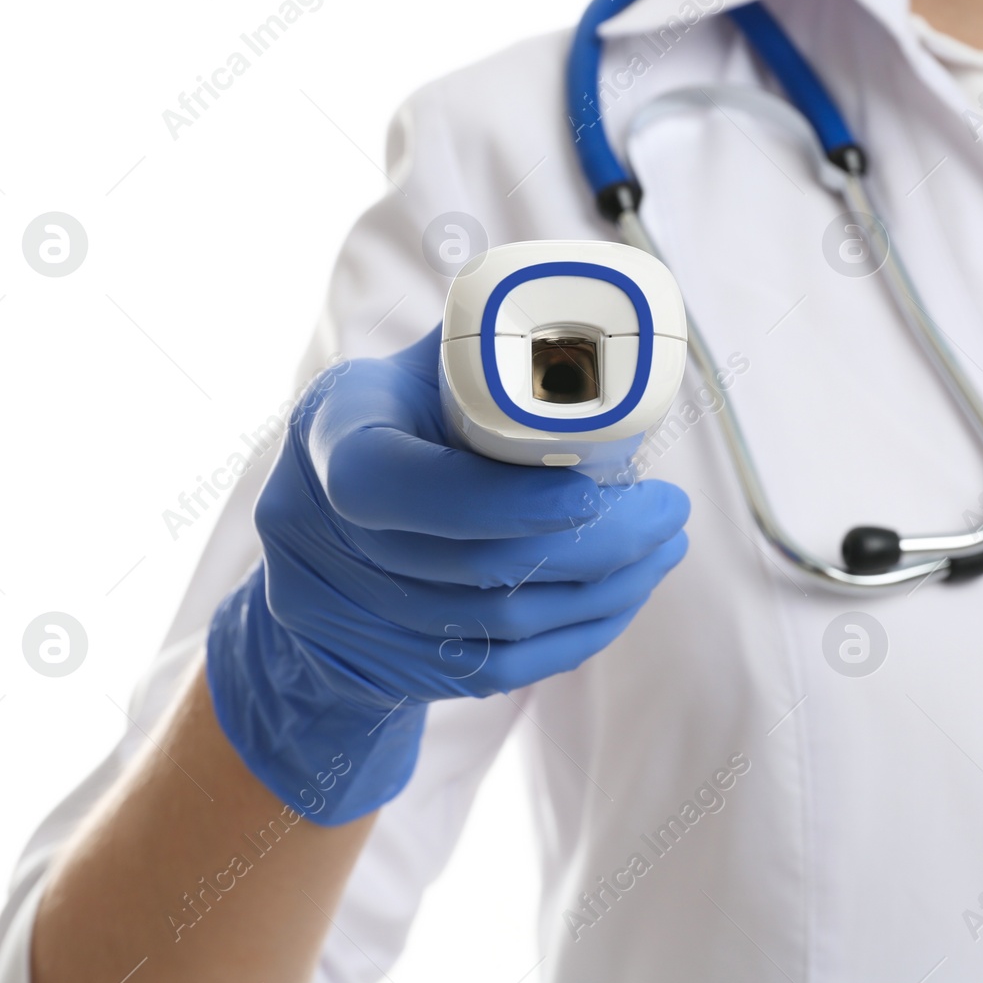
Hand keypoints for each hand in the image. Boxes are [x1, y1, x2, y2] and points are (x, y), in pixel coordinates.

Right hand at [206, 327, 688, 824]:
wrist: (313, 539)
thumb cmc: (390, 422)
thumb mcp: (410, 368)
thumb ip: (483, 344)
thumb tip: (589, 315)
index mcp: (334, 443)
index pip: (399, 486)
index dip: (499, 500)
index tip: (596, 489)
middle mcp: (331, 538)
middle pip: (476, 565)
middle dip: (596, 543)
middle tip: (669, 509)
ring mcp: (361, 613)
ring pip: (503, 624)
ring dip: (607, 589)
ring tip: (665, 544)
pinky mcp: (397, 668)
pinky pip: (506, 667)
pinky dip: (581, 632)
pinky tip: (629, 592)